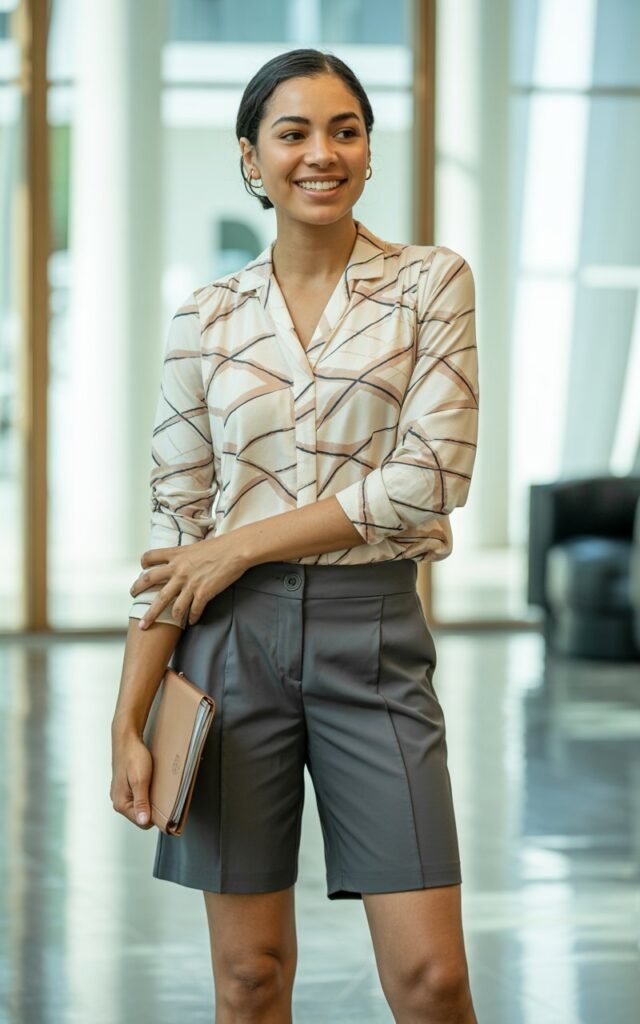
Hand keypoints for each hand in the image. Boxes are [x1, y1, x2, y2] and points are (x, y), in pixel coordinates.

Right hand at [110, 730, 153, 828]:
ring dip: (150, 798)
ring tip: (154, 785)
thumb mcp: (140, 780)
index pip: (142, 822)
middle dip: (152, 806)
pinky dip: (147, 791)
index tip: (164, 805)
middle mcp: (119, 801)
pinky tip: (150, 782)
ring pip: (141, 805)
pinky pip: (139, 796)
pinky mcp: (126, 787)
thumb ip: (141, 802)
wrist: (127, 739)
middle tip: (158, 791)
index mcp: (121, 803)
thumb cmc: (132, 756)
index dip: (155, 815)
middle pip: (142, 815)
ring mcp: (122, 794)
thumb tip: (143, 821)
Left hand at [129, 534, 248, 628]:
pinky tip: (190, 622)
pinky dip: (190, 617)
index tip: (142, 570)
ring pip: (167, 603)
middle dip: (137, 590)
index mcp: (176, 555)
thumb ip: (186, 555)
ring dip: (156, 615)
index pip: (151, 557)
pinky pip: (192, 610)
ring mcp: (189, 582)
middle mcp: (178, 569)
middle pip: (150, 581)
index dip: (144, 564)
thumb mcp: (197, 546)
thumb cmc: (221, 546)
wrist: (236, 550)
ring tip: (149, 624)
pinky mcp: (202, 593)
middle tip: (132, 598)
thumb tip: (184, 558)